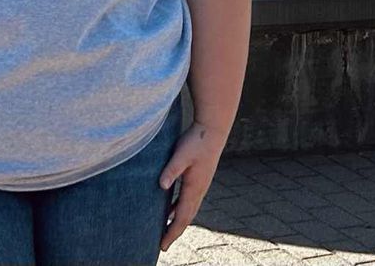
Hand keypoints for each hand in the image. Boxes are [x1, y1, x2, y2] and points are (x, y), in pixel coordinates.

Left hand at [158, 118, 226, 251]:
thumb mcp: (181, 154)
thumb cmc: (197, 140)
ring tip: (167, 231)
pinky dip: (180, 208)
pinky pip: (189, 200)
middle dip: (175, 232)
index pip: (182, 217)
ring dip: (178, 222)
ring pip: (189, 210)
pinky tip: (171, 209)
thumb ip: (171, 170)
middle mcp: (199, 190)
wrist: (213, 129)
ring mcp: (201, 184)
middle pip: (186, 218)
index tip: (162, 246)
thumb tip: (161, 186)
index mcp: (194, 188)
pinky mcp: (200, 178)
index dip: (172, 232)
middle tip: (163, 245)